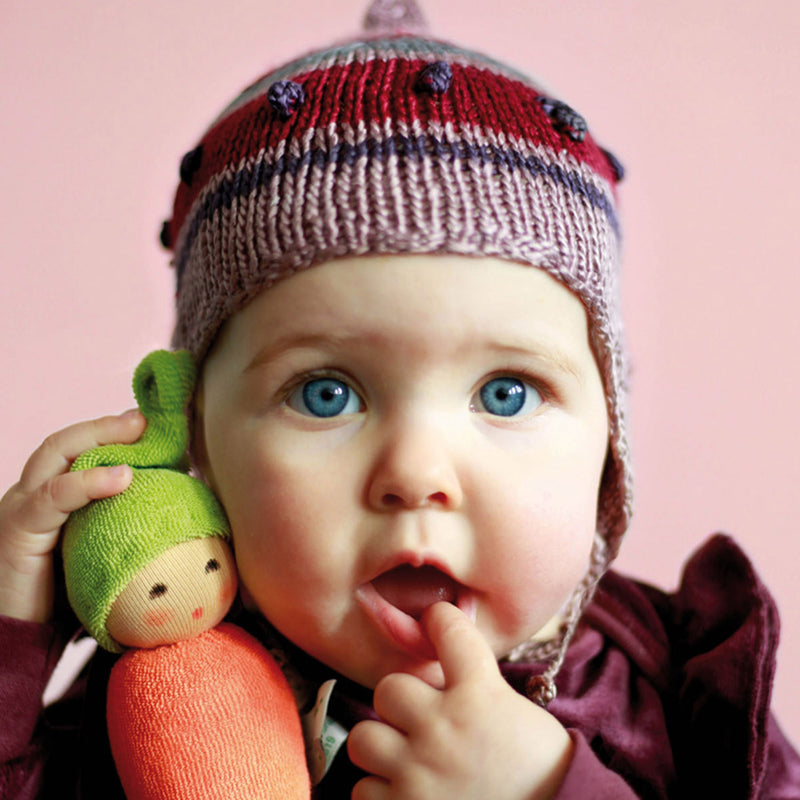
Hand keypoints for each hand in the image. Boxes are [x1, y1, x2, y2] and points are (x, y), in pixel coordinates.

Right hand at [0, 410, 144, 622]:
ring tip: (138, 432)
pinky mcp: (20, 529)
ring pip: (57, 453)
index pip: (79, 449)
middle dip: (108, 425)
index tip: (154, 426)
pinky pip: (53, 496)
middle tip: (146, 420)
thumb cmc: (66, 596)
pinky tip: (123, 477)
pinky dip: (88, 481)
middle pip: (67, 441)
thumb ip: (126, 524)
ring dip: (99, 436)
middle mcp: (33, 493)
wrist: (20, 638)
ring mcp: (22, 506)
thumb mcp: (102, 550)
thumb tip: (182, 510)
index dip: (113, 433)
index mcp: (51, 495)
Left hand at [348, 602, 572, 799]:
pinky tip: (405, 791)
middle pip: (388, 688)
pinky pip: (364, 791)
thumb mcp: (513, 711)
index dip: (439, 619)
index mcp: (479, 694)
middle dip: (400, 702)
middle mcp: (443, 727)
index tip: (435, 620)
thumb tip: (436, 671)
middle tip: (416, 716)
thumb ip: (473, 686)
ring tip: (403, 757)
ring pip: (363, 739)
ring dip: (382, 747)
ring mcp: (419, 772)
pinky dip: (381, 792)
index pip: (448, 629)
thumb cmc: (537, 769)